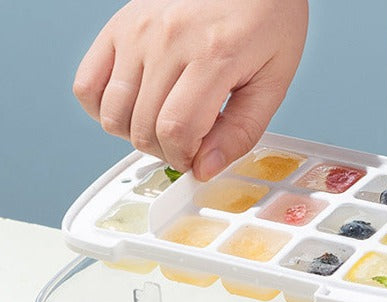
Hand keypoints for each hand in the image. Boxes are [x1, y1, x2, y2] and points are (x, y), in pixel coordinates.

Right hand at [73, 0, 307, 179]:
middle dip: (166, 153)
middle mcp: (168, 40)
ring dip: (137, 136)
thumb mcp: (273, 82)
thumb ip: (241, 132)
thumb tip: (204, 169)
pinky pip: (87, 84)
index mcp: (213, 56)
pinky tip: (134, 110)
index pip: (176, 130)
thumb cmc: (267, 21)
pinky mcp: (118, 27)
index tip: (198, 160)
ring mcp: (137, 31)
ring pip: (113, 113)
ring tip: (164, 128)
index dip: (185, 159)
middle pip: (144, 128)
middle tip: (188, 145)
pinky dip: (103, 110)